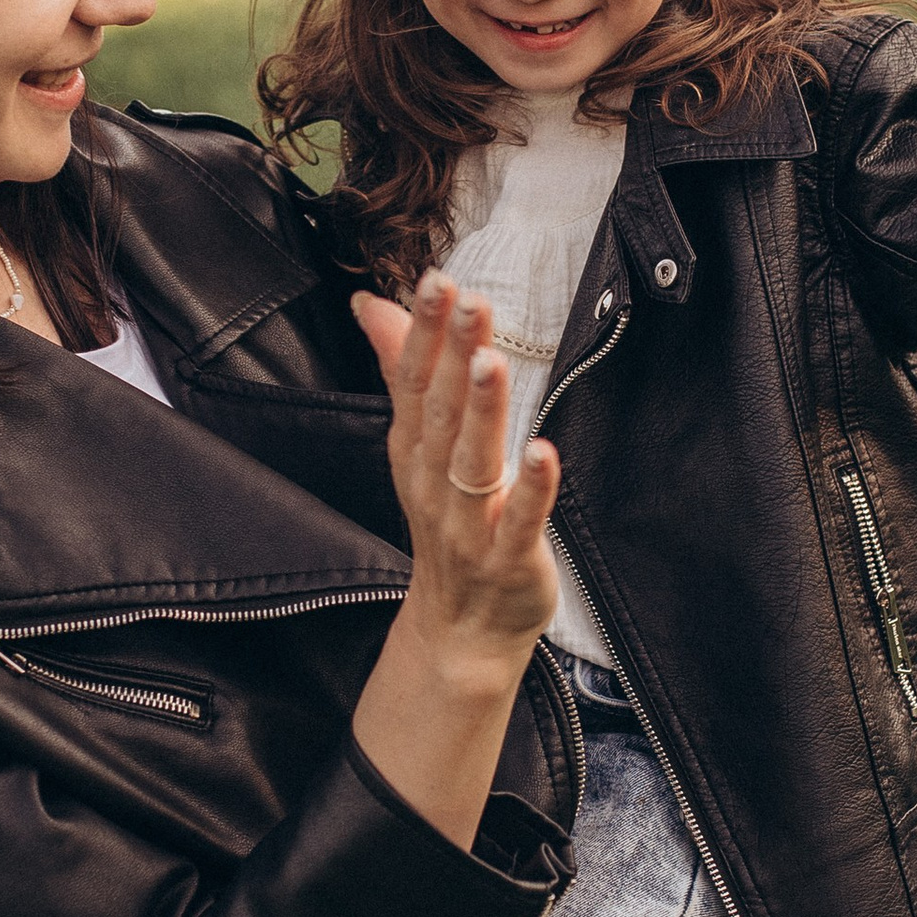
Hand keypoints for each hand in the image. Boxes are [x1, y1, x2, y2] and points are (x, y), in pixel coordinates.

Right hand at [347, 276, 559, 851]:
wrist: (460, 633)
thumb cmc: (449, 525)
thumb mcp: (418, 448)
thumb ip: (400, 372)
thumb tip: (370, 305)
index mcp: (413, 454)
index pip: (411, 385)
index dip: (422, 334)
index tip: (436, 282)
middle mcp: (433, 486)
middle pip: (439, 414)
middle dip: (451, 356)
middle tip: (467, 300)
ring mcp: (468, 527)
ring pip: (471, 464)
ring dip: (481, 413)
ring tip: (490, 361)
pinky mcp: (509, 561)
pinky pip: (519, 524)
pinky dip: (532, 490)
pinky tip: (545, 452)